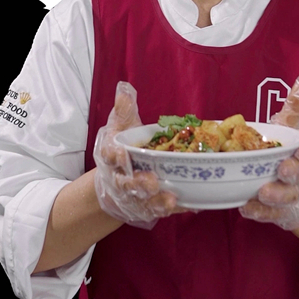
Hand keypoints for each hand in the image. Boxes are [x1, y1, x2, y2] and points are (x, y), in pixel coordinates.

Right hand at [93, 81, 184, 228]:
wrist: (115, 180)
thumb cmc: (122, 147)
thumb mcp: (121, 126)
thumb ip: (124, 110)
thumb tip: (124, 88)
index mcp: (112, 156)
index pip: (109, 156)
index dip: (115, 156)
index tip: (123, 155)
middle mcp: (119, 178)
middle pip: (126, 184)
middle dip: (138, 184)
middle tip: (152, 182)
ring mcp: (133, 196)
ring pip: (142, 202)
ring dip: (155, 202)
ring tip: (170, 199)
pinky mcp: (147, 207)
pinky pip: (159, 210)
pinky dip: (173, 209)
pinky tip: (189, 205)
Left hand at [240, 72, 298, 229]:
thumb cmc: (290, 153)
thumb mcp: (291, 128)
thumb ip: (296, 106)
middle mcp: (297, 175)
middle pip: (297, 174)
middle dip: (291, 172)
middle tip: (281, 169)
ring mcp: (288, 195)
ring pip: (284, 197)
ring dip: (275, 195)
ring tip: (262, 192)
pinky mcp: (276, 212)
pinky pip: (267, 213)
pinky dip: (259, 212)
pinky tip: (246, 207)